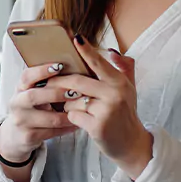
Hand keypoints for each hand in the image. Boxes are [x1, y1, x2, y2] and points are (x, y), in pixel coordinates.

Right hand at [0, 61, 79, 161]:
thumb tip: (73, 67)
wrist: (15, 135)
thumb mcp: (32, 93)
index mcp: (19, 88)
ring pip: (48, 118)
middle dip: (57, 93)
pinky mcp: (29, 136)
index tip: (60, 66)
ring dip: (68, 114)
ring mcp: (21, 121)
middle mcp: (17, 103)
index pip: (26, 76)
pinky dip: (67, 128)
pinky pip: (52, 132)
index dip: (42, 70)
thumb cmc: (32, 108)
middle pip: (34, 96)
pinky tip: (78, 123)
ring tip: (83, 109)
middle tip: (75, 91)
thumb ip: (45, 83)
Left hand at [47, 35, 153, 178]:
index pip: (99, 63)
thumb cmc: (126, 112)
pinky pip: (73, 115)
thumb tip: (112, 50)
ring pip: (72, 100)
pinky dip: (72, 117)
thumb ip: (124, 67)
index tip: (75, 38)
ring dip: (67, 103)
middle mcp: (114, 94)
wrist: (131, 143)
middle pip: (77, 82)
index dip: (86, 50)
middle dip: (60, 82)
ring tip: (73, 106)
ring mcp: (106, 111)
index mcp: (120, 82)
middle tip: (48, 81)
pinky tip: (80, 120)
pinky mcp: (97, 126)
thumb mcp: (129, 88)